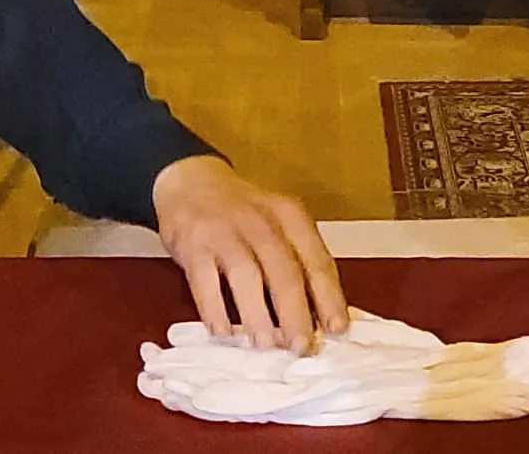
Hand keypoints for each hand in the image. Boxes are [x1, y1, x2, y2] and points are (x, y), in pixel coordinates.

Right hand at [153, 155, 348, 351]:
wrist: (191, 180)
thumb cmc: (243, 213)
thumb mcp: (277, 223)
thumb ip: (297, 261)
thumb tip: (320, 316)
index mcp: (291, 217)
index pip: (317, 260)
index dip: (329, 297)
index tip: (338, 329)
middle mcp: (261, 221)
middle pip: (284, 271)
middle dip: (295, 314)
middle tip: (301, 347)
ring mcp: (225, 231)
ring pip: (246, 276)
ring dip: (257, 315)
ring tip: (265, 344)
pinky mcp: (194, 243)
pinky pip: (205, 280)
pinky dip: (215, 309)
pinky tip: (223, 332)